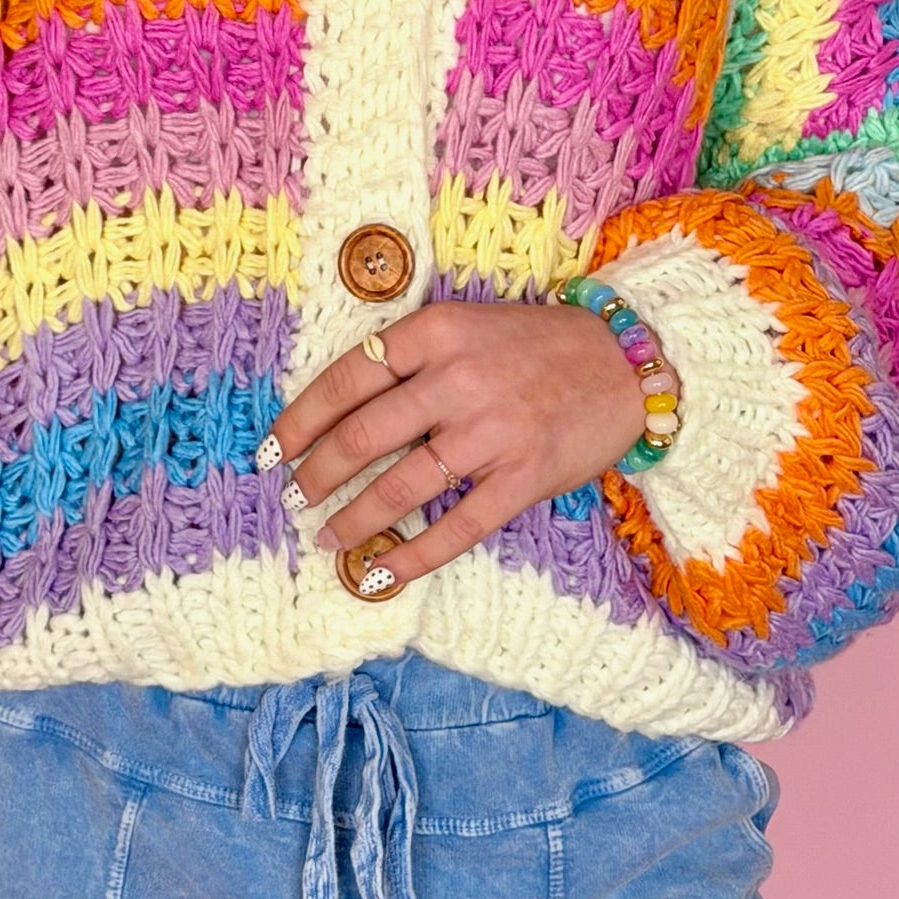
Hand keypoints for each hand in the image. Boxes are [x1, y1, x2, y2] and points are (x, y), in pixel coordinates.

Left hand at [266, 298, 646, 585]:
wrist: (624, 362)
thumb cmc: (533, 345)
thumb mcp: (463, 327)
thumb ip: (408, 359)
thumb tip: (337, 413)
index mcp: (434, 333)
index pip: (345, 380)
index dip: (299, 420)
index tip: (273, 448)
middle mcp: (457, 379)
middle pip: (361, 436)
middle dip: (315, 474)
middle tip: (293, 495)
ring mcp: (491, 431)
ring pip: (399, 486)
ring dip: (351, 517)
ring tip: (326, 533)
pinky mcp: (522, 478)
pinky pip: (453, 528)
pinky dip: (409, 557)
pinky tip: (378, 572)